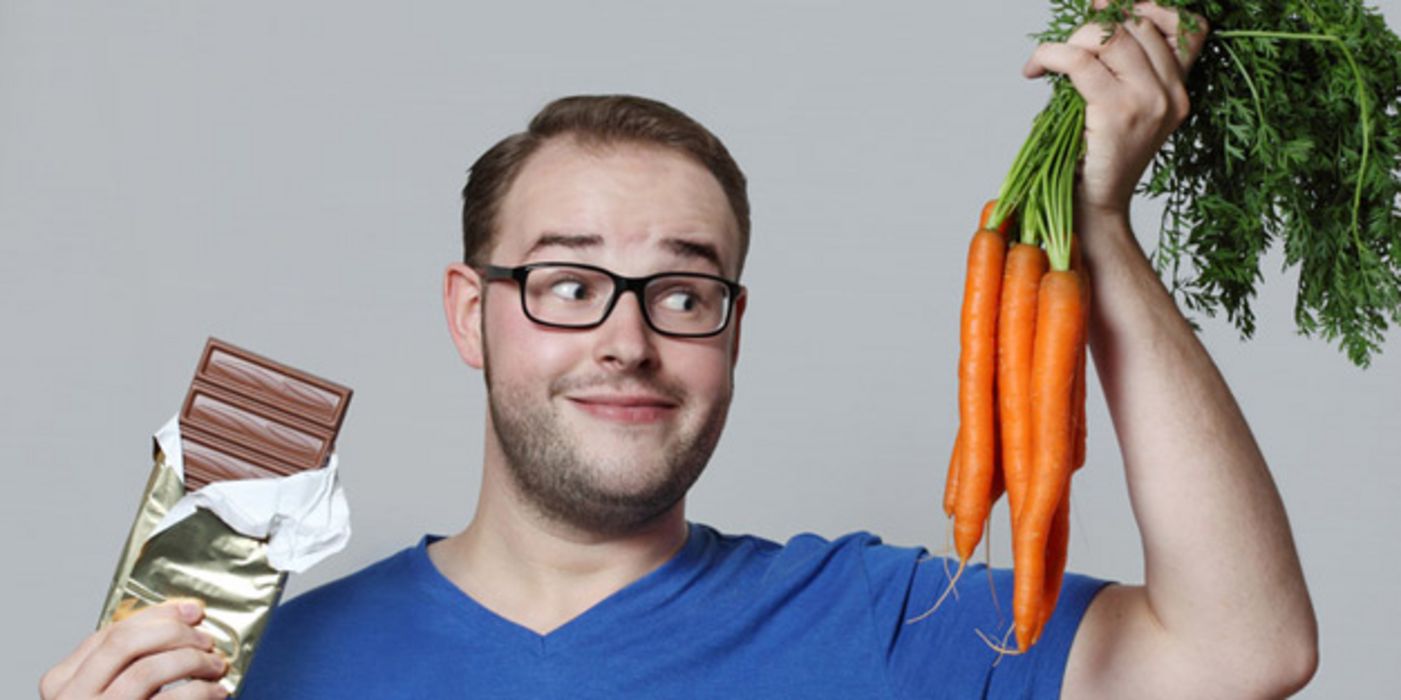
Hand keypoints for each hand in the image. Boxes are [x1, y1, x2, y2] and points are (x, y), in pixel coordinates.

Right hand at [39, 599, 228, 699]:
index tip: (191, 611)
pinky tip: (215, 692)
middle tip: (207, 639)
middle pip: (127, 643)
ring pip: (149, 670)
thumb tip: (179, 621)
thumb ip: (123, 663)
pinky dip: (201, 692)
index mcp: (62, 682)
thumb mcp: (104, 690)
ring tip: (216, 667)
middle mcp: (73, 699)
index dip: (157, 615)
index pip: (111, 632)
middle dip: (175, 633)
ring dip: (193, 661)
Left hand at [1023, 2, 1207, 222]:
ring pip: (1110, 35)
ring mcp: (1149, 102)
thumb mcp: (1122, 108)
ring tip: (1052, 61)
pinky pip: (1079, 60)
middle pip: (1140, 24)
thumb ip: (1123, 70)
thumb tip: (1097, 18)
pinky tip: (1035, 68)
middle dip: (1095, 25)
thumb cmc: (1098, 160)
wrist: (1095, 211)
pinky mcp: (1117, 112)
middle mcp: (1173, 93)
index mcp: (1180, 90)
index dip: (1148, 6)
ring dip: (1072, 39)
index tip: (1107, 10)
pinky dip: (1050, 54)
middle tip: (1066, 46)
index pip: (1187, 26)